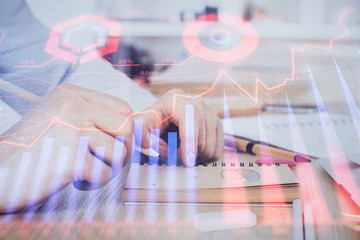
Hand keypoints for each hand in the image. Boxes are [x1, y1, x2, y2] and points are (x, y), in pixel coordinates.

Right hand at [0, 84, 133, 211]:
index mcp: (71, 93)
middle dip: (123, 149)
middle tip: (104, 160)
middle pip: (127, 127)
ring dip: (107, 167)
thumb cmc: (35, 148)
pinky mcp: (69, 156)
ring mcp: (70, 129)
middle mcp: (71, 105)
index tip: (128, 144)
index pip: (122, 107)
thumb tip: (140, 131)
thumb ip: (96, 119)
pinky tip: (74, 178)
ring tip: (84, 168)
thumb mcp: (63, 120)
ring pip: (119, 151)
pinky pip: (104, 173)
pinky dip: (94, 182)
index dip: (130, 129)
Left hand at [135, 89, 223, 166]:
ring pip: (211, 145)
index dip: (190, 142)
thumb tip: (160, 146)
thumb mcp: (140, 126)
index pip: (191, 119)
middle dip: (188, 154)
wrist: (160, 118)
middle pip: (202, 135)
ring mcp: (210, 112)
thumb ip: (143, 136)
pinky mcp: (217, 123)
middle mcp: (197, 101)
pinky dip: (205, 157)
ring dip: (196, 157)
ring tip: (180, 154)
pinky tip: (192, 153)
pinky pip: (218, 149)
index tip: (187, 161)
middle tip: (173, 158)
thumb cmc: (150, 122)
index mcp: (177, 98)